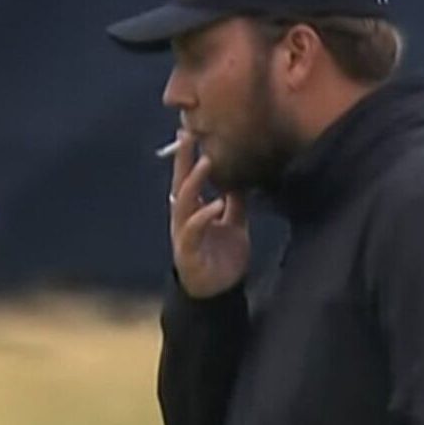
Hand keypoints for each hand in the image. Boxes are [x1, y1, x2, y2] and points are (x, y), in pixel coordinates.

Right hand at [169, 131, 250, 298]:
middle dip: (184, 160)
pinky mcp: (187, 252)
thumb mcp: (234, 225)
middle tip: (190, 136)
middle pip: (181, 184)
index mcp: (193, 211)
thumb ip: (235, 203)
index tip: (189, 131)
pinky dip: (204, 215)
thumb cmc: (222, 258)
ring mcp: (183, 234)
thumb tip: (242, 180)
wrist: (217, 294)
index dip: (188, 156)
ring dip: (194, 181)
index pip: (188, 178)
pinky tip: (217, 204)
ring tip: (206, 162)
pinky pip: (192, 230)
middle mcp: (184, 219)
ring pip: (183, 202)